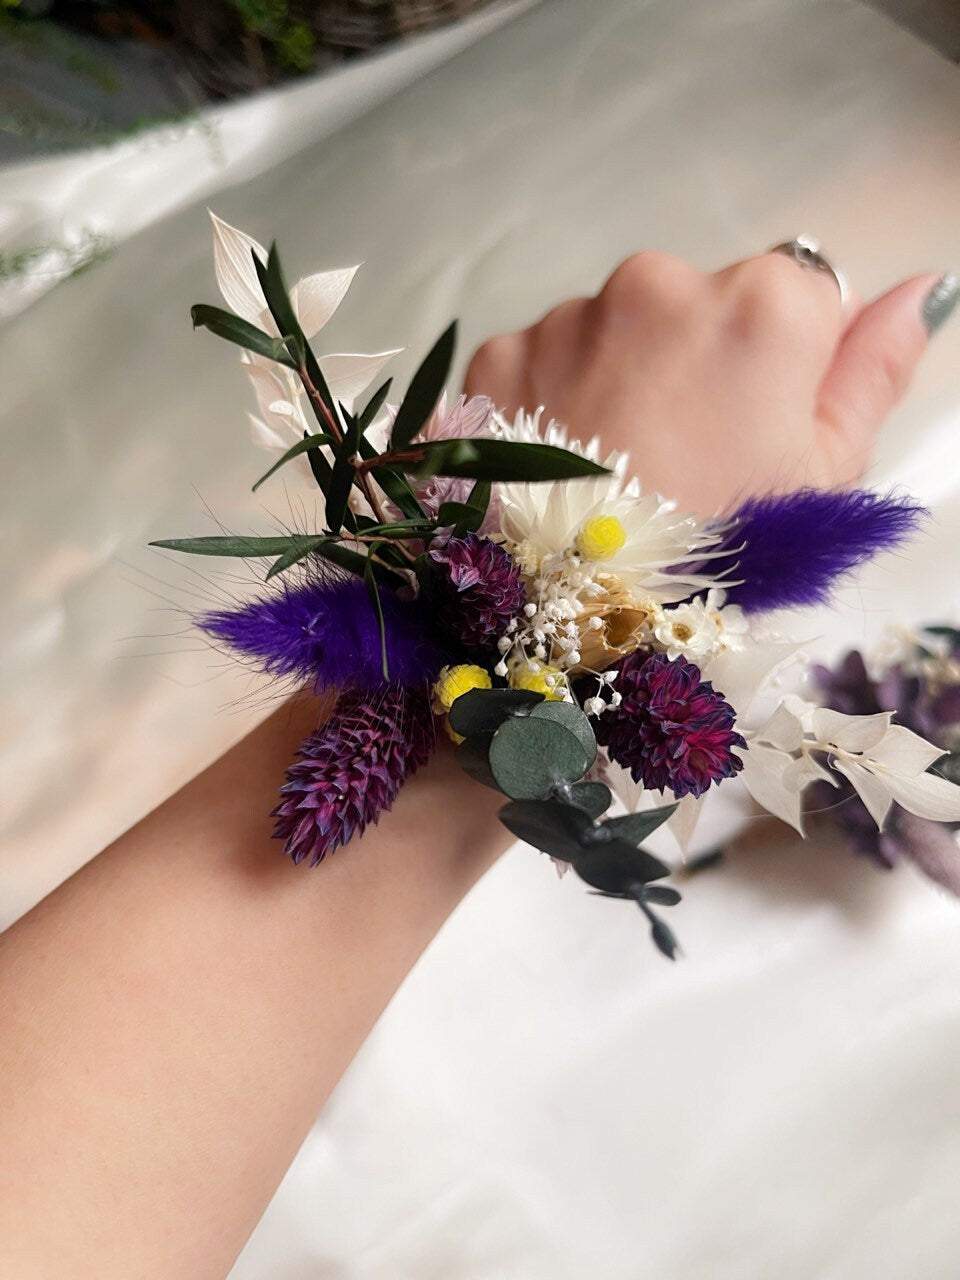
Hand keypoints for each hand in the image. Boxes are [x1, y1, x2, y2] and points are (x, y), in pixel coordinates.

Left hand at [464, 251, 954, 513]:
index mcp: (762, 306)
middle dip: (698, 367)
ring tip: (617, 476)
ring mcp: (568, 318)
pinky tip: (560, 470)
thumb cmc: (718, 558)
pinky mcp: (499, 358)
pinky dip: (550, 404)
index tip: (755, 433)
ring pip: (615, 332)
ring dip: (622, 382)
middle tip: (683, 465)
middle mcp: (659, 285)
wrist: (577, 620)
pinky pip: (541, 363)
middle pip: (700, 309)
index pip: (803, 297)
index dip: (787, 370)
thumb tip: (921, 288)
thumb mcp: (821, 479)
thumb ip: (873, 370)